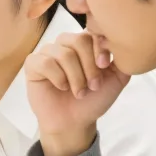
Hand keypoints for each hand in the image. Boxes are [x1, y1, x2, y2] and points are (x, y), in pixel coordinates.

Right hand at [24, 31, 130, 155]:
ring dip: (75, 76)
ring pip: (63, 53)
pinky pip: (44, 62)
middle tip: (93, 85)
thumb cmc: (93, 100)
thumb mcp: (116, 79)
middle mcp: (66, 44)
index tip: (105, 67)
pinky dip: (57, 77)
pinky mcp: (32, 65)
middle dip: (89, 66)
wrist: (75, 122)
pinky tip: (61, 87)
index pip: (93, 33)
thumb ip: (123, 59)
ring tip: (79, 92)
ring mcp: (48, 53)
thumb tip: (122, 42)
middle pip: (78, 39)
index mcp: (85, 44)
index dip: (100, 49)